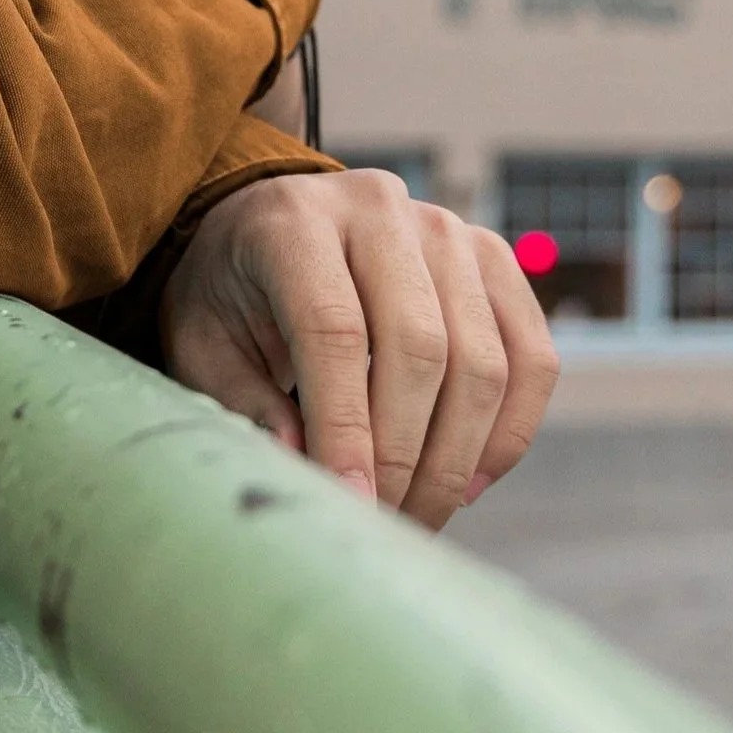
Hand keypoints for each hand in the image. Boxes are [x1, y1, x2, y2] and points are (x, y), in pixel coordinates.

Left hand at [161, 170, 557, 529]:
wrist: (268, 227)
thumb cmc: (230, 295)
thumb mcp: (202, 345)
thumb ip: (245, 403)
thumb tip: (305, 467)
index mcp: (293, 222)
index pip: (336, 329)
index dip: (347, 426)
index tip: (352, 504)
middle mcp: (378, 209)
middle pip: (420, 347)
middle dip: (405, 455)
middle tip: (382, 523)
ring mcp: (446, 229)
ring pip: (482, 361)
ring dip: (458, 458)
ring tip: (418, 515)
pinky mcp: (492, 259)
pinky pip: (530, 357)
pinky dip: (509, 431)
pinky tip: (470, 481)